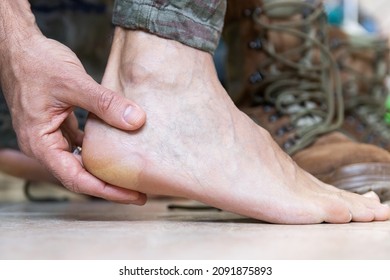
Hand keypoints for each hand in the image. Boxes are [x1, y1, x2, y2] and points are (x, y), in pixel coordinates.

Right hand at [0, 34, 146, 203]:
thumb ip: (105, 103)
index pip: (76, 178)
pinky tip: (118, 147)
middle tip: (140, 191)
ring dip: (105, 168)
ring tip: (131, 173)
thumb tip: (136, 120)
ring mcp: (51, 136)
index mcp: (41, 143)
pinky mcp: (58, 125)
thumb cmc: (36, 63)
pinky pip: (81, 144)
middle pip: (80, 176)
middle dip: (109, 185)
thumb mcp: (74, 82)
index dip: (106, 190)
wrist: (19, 46)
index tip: (132, 196)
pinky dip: (99, 148)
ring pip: (81, 161)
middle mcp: (44, 145)